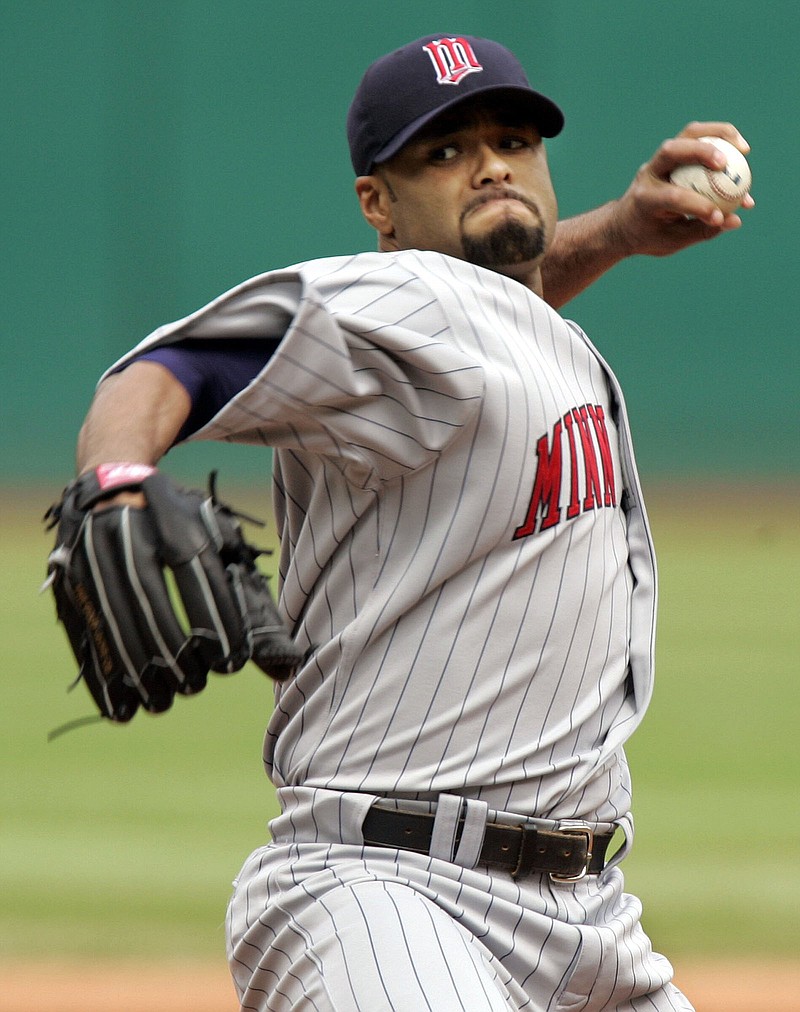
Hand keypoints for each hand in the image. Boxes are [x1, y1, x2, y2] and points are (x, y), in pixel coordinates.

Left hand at [610, 121, 753, 256]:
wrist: (624, 224)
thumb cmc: (649, 235)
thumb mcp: (671, 241)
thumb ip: (701, 231)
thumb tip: (735, 221)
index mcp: (643, 200)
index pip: (672, 196)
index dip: (699, 206)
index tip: (721, 217)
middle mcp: (648, 174)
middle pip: (672, 151)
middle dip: (701, 153)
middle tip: (727, 165)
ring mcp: (658, 159)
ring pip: (686, 135)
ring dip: (717, 135)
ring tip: (743, 149)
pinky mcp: (670, 153)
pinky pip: (696, 138)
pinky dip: (718, 138)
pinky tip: (739, 149)